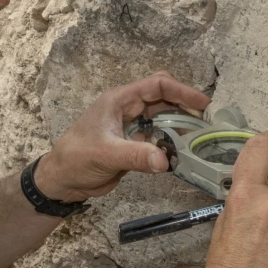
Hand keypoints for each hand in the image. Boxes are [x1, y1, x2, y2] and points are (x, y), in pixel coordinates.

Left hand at [35, 72, 211, 202]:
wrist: (62, 181)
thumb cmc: (77, 159)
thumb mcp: (106, 154)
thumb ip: (136, 155)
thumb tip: (166, 161)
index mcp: (119, 100)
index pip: (157, 86)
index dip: (182, 91)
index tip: (203, 104)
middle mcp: (127, 109)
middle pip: (164, 99)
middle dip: (185, 107)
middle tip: (205, 121)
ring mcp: (131, 127)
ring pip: (163, 119)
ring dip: (179, 127)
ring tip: (198, 138)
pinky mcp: (133, 144)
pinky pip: (158, 138)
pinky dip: (170, 144)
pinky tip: (181, 154)